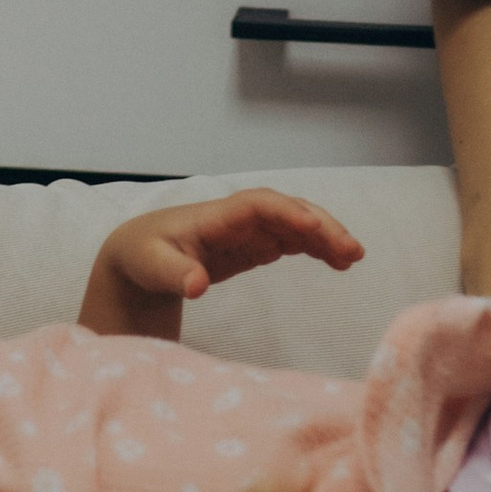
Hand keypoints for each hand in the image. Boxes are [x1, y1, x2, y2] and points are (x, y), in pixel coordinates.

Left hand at [79, 188, 364, 340]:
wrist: (138, 259)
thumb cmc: (142, 258)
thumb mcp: (150, 268)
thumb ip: (174, 275)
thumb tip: (196, 287)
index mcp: (214, 217)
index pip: (258, 205)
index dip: (287, 212)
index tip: (313, 228)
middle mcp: (237, 218)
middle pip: (287, 210)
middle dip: (319, 225)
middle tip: (350, 250)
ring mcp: (248, 231)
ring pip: (295, 224)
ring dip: (325, 236)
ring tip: (353, 257)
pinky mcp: (253, 246)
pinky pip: (292, 240)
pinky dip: (317, 248)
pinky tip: (340, 263)